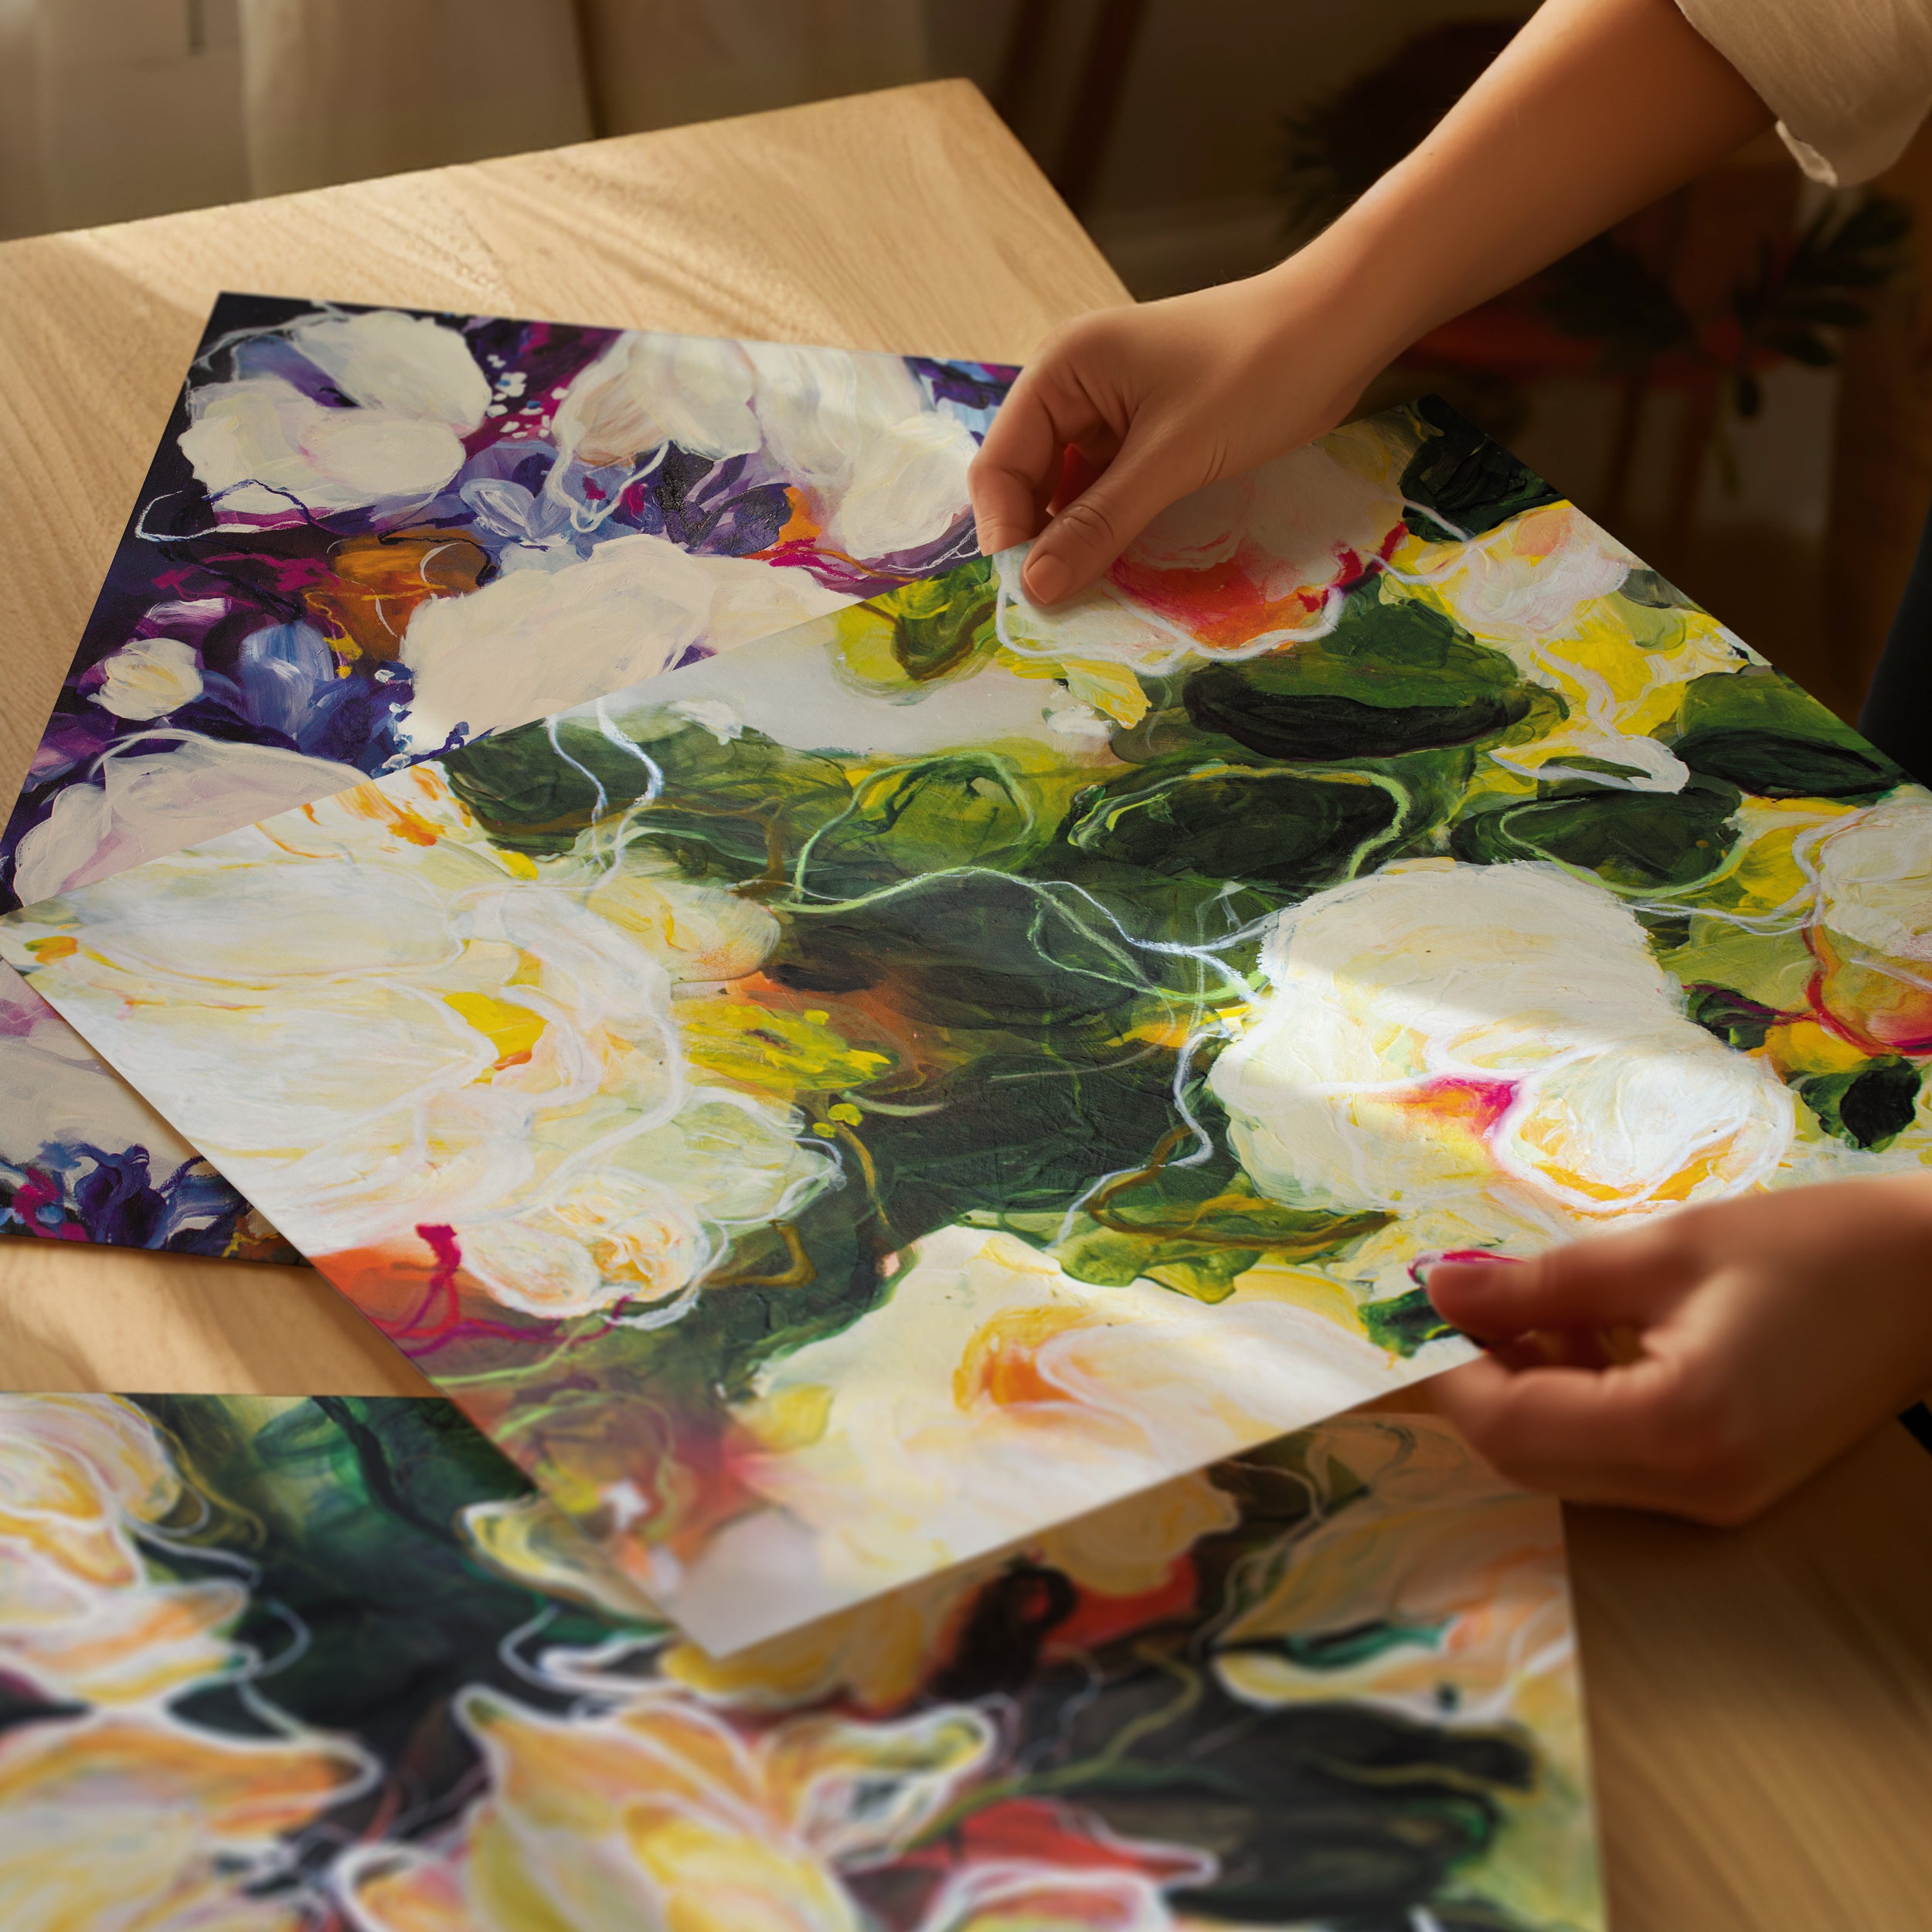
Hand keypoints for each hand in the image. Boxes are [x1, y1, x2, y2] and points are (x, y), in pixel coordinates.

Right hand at [966, 260, 1392, 605]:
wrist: (1340, 327)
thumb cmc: (1257, 373)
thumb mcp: (1172, 457)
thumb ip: (1099, 523)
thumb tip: (1033, 590)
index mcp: (1060, 369)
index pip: (999, 465)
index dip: (1007, 533)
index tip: (1030, 597)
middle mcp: (1071, 385)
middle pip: (1025, 481)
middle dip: (1039, 541)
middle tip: (1060, 606)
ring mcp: (1107, 408)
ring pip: (1066, 492)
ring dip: (1075, 540)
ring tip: (1091, 593)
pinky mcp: (1142, 431)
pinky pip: (1105, 489)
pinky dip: (1108, 526)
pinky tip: (1121, 564)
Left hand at [1423, 1176, 1931, 1523]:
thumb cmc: (1808, 1248)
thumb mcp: (1658, 1251)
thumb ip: (1538, 1285)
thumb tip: (1437, 1290)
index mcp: (1676, 1428)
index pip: (1510, 1428)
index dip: (1448, 1374)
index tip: (1419, 1312)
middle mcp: (1692, 1489)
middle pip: (1528, 1462)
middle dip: (1478, 1387)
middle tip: (1459, 1306)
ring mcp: (1714, 1500)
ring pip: (1564, 1467)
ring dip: (1524, 1394)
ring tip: (1529, 1308)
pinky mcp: (1727, 1486)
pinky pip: (1614, 1461)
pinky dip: (1575, 1404)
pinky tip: (1581, 1336)